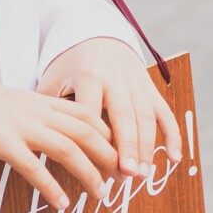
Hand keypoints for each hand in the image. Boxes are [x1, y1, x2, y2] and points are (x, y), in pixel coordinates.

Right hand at [0, 74, 117, 212]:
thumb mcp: (16, 105)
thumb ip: (39, 117)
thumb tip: (59, 137)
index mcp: (43, 102)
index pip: (89, 116)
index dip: (111, 137)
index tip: (123, 158)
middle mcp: (38, 112)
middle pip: (87, 133)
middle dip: (111, 157)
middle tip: (123, 181)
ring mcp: (21, 126)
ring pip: (68, 149)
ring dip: (90, 174)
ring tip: (101, 196)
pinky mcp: (2, 141)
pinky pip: (33, 166)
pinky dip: (51, 187)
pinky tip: (62, 204)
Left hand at [39, 38, 181, 179]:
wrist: (98, 36)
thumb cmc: (70, 65)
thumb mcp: (53, 78)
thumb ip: (48, 107)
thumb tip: (38, 143)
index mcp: (88, 77)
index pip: (91, 114)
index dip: (92, 143)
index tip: (92, 168)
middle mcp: (115, 79)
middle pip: (123, 117)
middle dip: (127, 148)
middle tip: (127, 176)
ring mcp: (136, 83)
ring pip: (146, 116)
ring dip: (147, 147)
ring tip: (143, 175)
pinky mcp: (150, 87)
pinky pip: (164, 111)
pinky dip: (172, 134)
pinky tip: (174, 157)